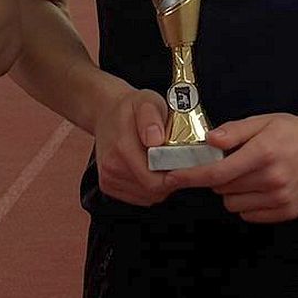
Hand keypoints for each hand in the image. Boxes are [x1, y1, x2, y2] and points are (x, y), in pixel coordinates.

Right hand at [93, 87, 178, 207]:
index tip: (190, 169)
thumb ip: (151, 118)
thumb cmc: (130, 107)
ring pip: (148, 196)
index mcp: (122, 147)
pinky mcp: (109, 185)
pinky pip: (139, 196)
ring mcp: (109, 179)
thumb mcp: (146, 101)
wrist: (107, 112)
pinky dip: (150, 187)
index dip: (177, 177)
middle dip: (172, 180)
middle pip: (153, 190)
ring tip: (166, 164)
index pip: (155, 180)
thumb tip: (156, 139)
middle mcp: (112, 167)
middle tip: (181, 163)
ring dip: (162, 184)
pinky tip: (153, 170)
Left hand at [168, 111, 297, 222]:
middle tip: (231, 165)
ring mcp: (281, 198)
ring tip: (249, 176)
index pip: (217, 173)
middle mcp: (272, 179)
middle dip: (218, 179)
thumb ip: (234, 131)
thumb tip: (208, 140)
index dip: (190, 177)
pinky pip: (252, 215)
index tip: (171, 178)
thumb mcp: (263, 122)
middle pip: (222, 190)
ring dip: (233, 193)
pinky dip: (248, 204)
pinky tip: (260, 188)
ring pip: (234, 205)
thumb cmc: (293, 132)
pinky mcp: (288, 212)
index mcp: (262, 154)